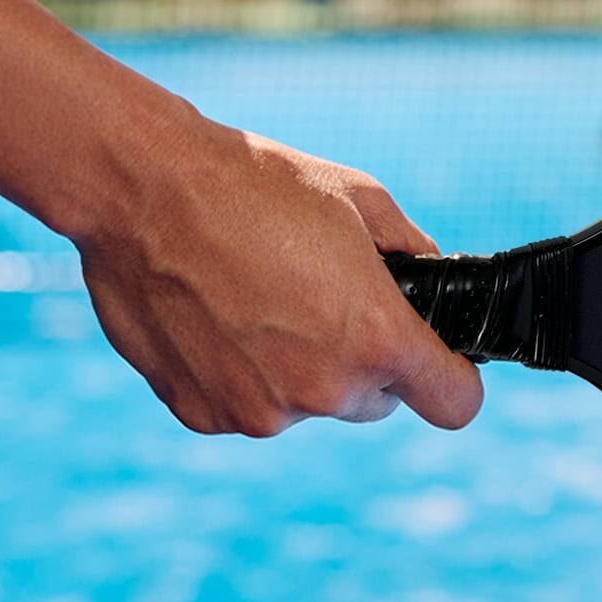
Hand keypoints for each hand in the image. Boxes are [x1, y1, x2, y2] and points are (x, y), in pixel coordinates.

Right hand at [75, 114, 482, 437]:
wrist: (148, 192)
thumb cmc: (259, 186)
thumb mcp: (362, 199)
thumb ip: (411, 249)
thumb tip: (429, 274)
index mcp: (375, 337)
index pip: (454, 402)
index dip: (454, 380)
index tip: (440, 362)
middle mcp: (322, 390)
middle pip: (375, 398)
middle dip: (364, 359)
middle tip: (324, 297)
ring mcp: (259, 411)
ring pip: (307, 402)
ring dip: (299, 366)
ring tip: (261, 294)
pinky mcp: (203, 415)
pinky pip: (248, 404)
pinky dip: (243, 373)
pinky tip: (219, 315)